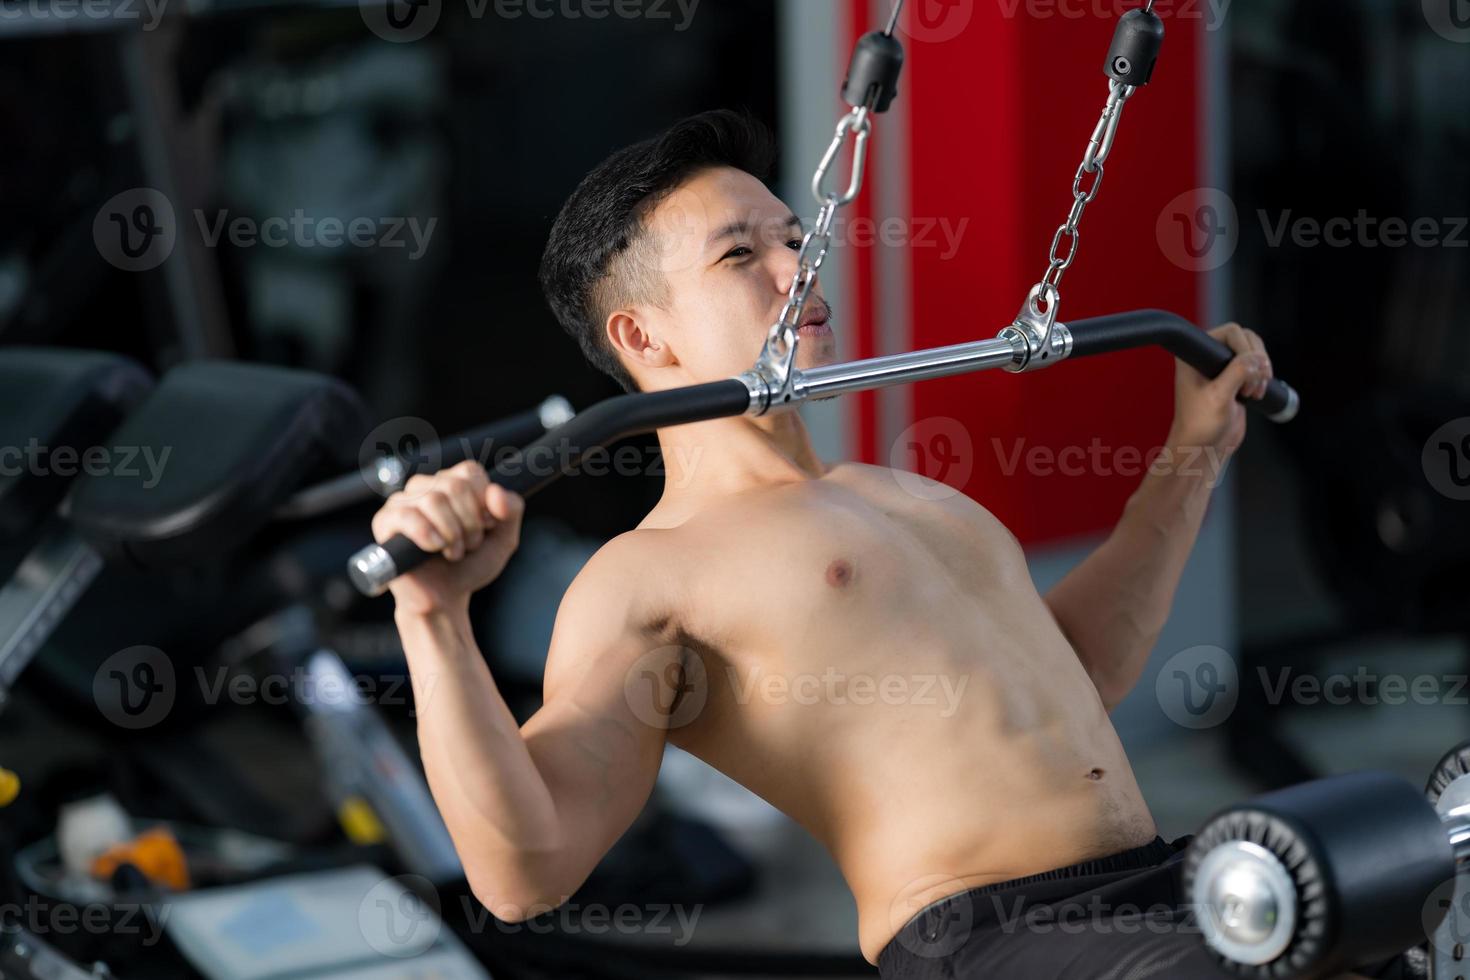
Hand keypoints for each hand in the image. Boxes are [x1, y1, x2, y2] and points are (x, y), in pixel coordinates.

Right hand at [370, 460, 524, 615]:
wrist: (446, 597)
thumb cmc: (471, 564)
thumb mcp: (504, 538)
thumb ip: (511, 510)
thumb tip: (496, 491)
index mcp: (450, 482)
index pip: (469, 472)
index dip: (483, 501)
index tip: (487, 526)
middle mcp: (424, 486)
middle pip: (454, 486)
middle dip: (470, 523)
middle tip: (469, 545)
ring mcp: (401, 502)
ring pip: (433, 500)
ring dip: (452, 533)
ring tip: (454, 553)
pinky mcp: (385, 522)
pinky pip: (406, 515)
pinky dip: (427, 534)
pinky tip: (435, 548)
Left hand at [1168, 322, 1273, 459]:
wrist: (1203, 448)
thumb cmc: (1200, 425)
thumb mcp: (1219, 396)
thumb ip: (1237, 372)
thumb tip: (1258, 358)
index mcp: (1194, 355)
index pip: (1229, 332)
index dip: (1244, 348)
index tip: (1247, 373)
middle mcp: (1206, 356)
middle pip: (1246, 339)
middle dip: (1256, 360)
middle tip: (1253, 385)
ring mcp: (1222, 367)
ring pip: (1254, 352)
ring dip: (1262, 370)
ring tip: (1253, 392)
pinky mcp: (1235, 379)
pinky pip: (1257, 367)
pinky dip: (1263, 378)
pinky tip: (1256, 394)